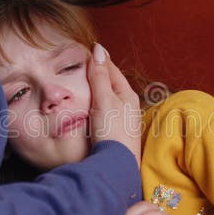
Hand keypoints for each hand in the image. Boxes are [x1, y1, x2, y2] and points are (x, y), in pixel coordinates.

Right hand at [87, 44, 141, 166]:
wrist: (117, 165)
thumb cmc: (112, 131)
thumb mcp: (104, 99)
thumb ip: (100, 75)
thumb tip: (98, 49)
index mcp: (127, 93)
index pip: (112, 69)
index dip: (99, 59)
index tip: (88, 48)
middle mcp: (128, 105)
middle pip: (111, 83)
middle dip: (99, 72)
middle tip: (85, 62)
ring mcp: (123, 119)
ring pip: (108, 97)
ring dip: (97, 89)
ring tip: (85, 82)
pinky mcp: (116, 132)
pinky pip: (105, 110)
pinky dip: (96, 104)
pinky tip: (90, 108)